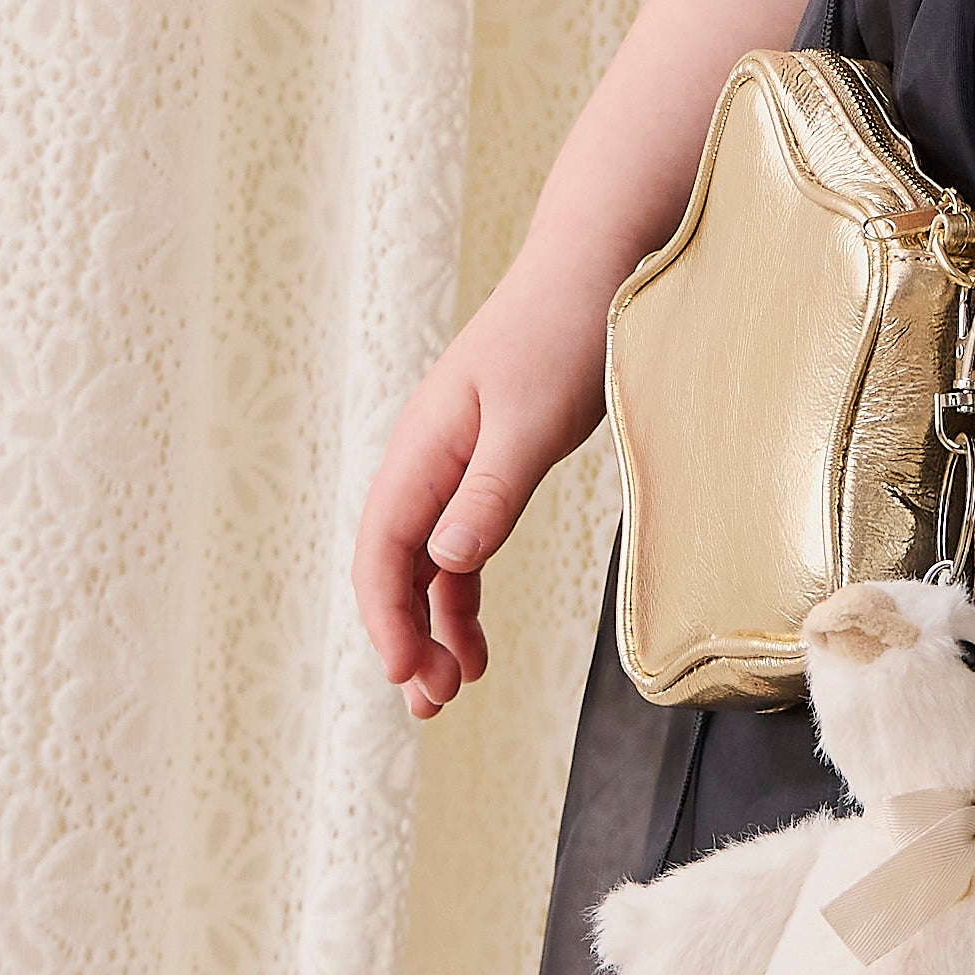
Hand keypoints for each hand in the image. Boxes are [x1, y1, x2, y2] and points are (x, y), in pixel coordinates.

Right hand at [351, 252, 614, 719]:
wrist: (591, 269)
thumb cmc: (562, 335)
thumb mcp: (531, 422)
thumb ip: (488, 492)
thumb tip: (444, 562)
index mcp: (424, 447)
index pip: (383, 547)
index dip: (386, 616)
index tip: (406, 674)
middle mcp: (426, 460)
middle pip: (394, 565)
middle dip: (405, 637)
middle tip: (432, 705)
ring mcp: (453, 465)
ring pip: (425, 564)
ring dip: (433, 627)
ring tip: (455, 689)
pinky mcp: (486, 468)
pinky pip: (458, 547)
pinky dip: (461, 596)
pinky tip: (475, 640)